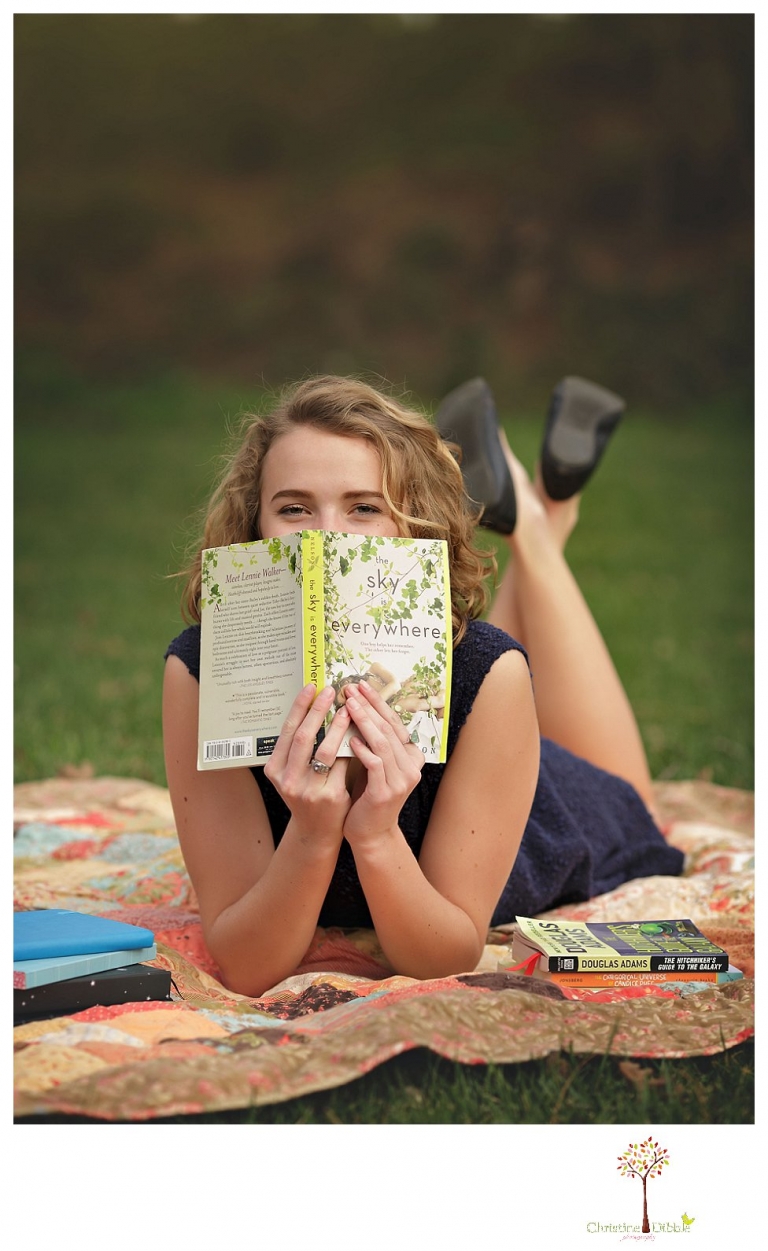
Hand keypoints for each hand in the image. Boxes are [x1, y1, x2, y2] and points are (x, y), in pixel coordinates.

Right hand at [264, 684, 351, 846]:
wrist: (316, 831)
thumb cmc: (307, 792)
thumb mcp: (293, 772)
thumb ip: (298, 747)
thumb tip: (313, 705)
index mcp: (275, 769)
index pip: (287, 731)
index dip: (299, 707)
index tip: (311, 687)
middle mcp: (287, 780)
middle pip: (303, 737)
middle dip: (318, 710)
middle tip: (331, 691)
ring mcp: (308, 790)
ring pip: (326, 750)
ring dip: (338, 726)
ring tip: (348, 709)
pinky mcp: (330, 797)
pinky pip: (343, 764)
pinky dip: (351, 746)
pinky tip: (359, 732)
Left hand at [341, 680, 424, 849]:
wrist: (370, 832)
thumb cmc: (367, 794)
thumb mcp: (373, 762)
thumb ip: (370, 739)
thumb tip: (354, 705)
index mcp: (411, 755)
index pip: (394, 721)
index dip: (377, 702)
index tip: (359, 685)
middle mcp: (412, 766)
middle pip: (389, 727)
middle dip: (369, 705)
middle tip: (351, 689)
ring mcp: (401, 780)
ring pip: (383, 742)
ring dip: (364, 721)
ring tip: (348, 705)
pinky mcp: (387, 792)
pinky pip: (376, 764)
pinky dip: (363, 749)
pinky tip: (350, 738)